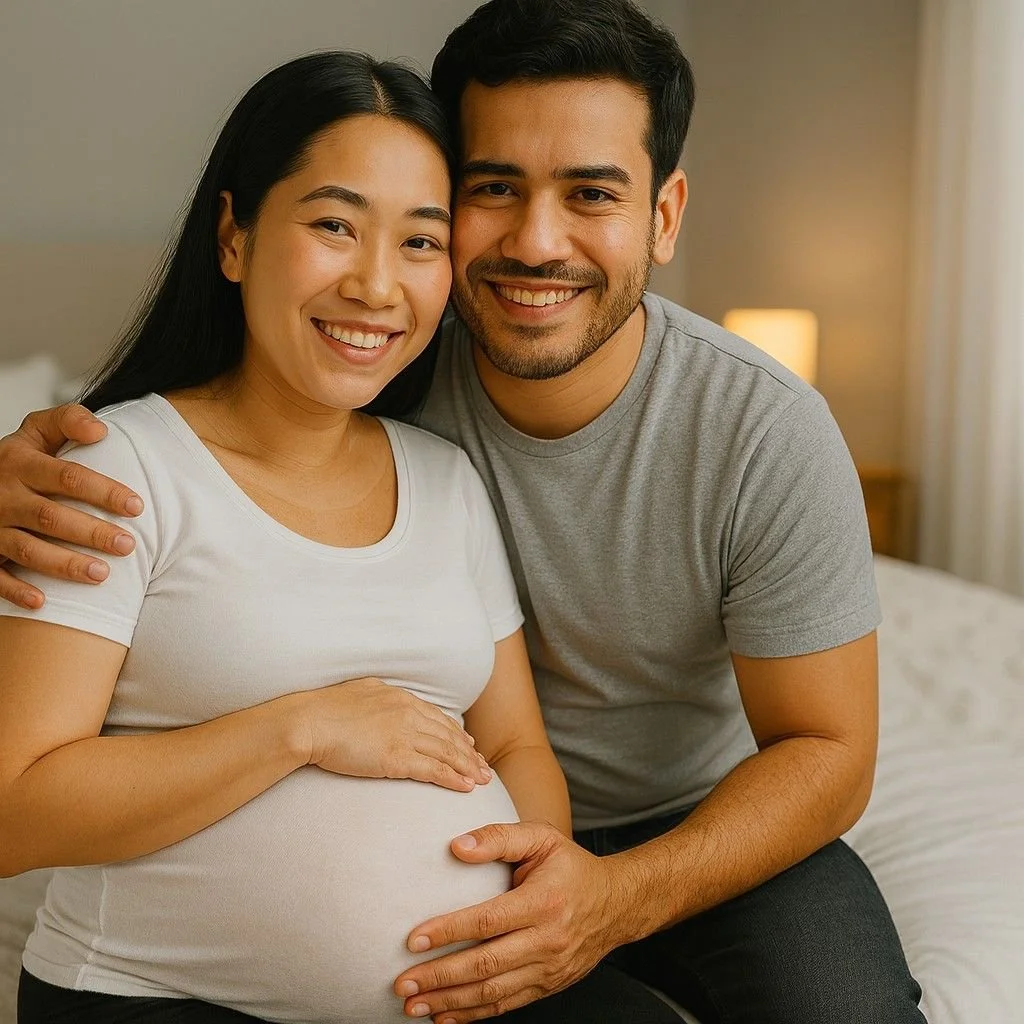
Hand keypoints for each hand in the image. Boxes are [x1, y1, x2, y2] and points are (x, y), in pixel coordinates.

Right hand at [0, 404, 142, 607]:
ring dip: (64, 564)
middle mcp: (3, 495)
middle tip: (129, 545)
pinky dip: (15, 590)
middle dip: (92, 533)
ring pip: (26, 549)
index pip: (67, 476)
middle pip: (51, 516)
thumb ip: (68, 421)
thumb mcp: (35, 432)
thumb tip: (101, 430)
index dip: (104, 492)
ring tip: (102, 574)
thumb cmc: (16, 460)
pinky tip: (43, 602)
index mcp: (19, 463)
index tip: (136, 506)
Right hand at [302, 677, 492, 792]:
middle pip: (448, 735)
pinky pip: (433, 769)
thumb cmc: (322, 710)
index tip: (469, 744)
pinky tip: (465, 787)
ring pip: (447, 752)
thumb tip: (380, 700)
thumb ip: (376, 698)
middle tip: (484, 767)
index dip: (456, 733)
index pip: (436, 717)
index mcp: (398, 697)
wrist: (309, 722)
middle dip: (469, 753)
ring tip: (483, 780)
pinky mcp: (396, 757)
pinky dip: (453, 778)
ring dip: (468, 767)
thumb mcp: (357, 692)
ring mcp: (403, 734)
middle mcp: (407, 712)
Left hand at [393, 822, 626, 1021]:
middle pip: (486, 964)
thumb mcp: (541, 838)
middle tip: (402, 983)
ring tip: (413, 1004)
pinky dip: (474, 1014)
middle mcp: (547, 940)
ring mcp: (548, 968)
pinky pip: (507, 1004)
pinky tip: (445, 1015)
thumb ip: (499, 837)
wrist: (617, 903)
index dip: (449, 931)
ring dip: (450, 1001)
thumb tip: (456, 846)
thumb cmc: (571, 866)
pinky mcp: (548, 985)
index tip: (413, 940)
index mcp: (543, 901)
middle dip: (440, 976)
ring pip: (493, 991)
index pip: (488, 920)